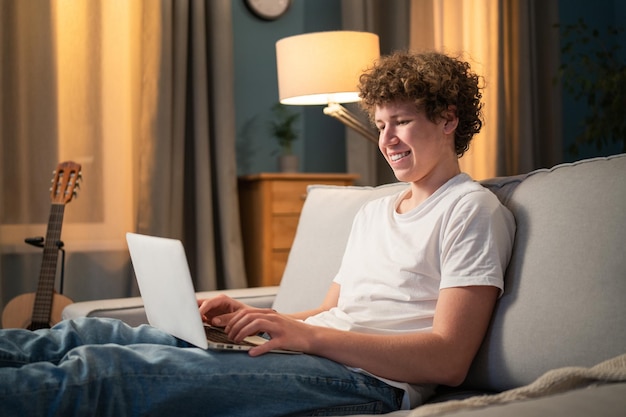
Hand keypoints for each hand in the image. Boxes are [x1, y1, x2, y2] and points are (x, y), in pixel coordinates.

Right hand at [197, 294, 247, 324]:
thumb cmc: (245, 315)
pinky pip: (199, 317)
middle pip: (199, 303)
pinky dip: (197, 321)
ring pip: (197, 309)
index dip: (201, 309)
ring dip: (194, 316)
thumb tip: (213, 321)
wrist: (248, 318)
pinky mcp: (209, 316)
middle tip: (189, 318)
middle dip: (192, 309)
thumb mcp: (238, 316)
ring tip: (193, 324)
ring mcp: (211, 309)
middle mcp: (214, 303)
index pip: (208, 303)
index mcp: (222, 299)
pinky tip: (198, 327)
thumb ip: (226, 318)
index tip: (196, 316)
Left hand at [197, 294, 314, 355]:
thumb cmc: (291, 332)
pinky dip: (259, 348)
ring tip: (236, 341)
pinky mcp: (284, 339)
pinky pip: (270, 343)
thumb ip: (260, 324)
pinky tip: (251, 353)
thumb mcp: (274, 324)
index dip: (233, 319)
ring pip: (256, 325)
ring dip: (243, 333)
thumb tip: (242, 328)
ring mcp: (279, 328)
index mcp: (269, 314)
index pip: (246, 312)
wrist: (311, 336)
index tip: (225, 328)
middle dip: (235, 326)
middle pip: (248, 317)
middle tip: (229, 336)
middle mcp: (273, 317)